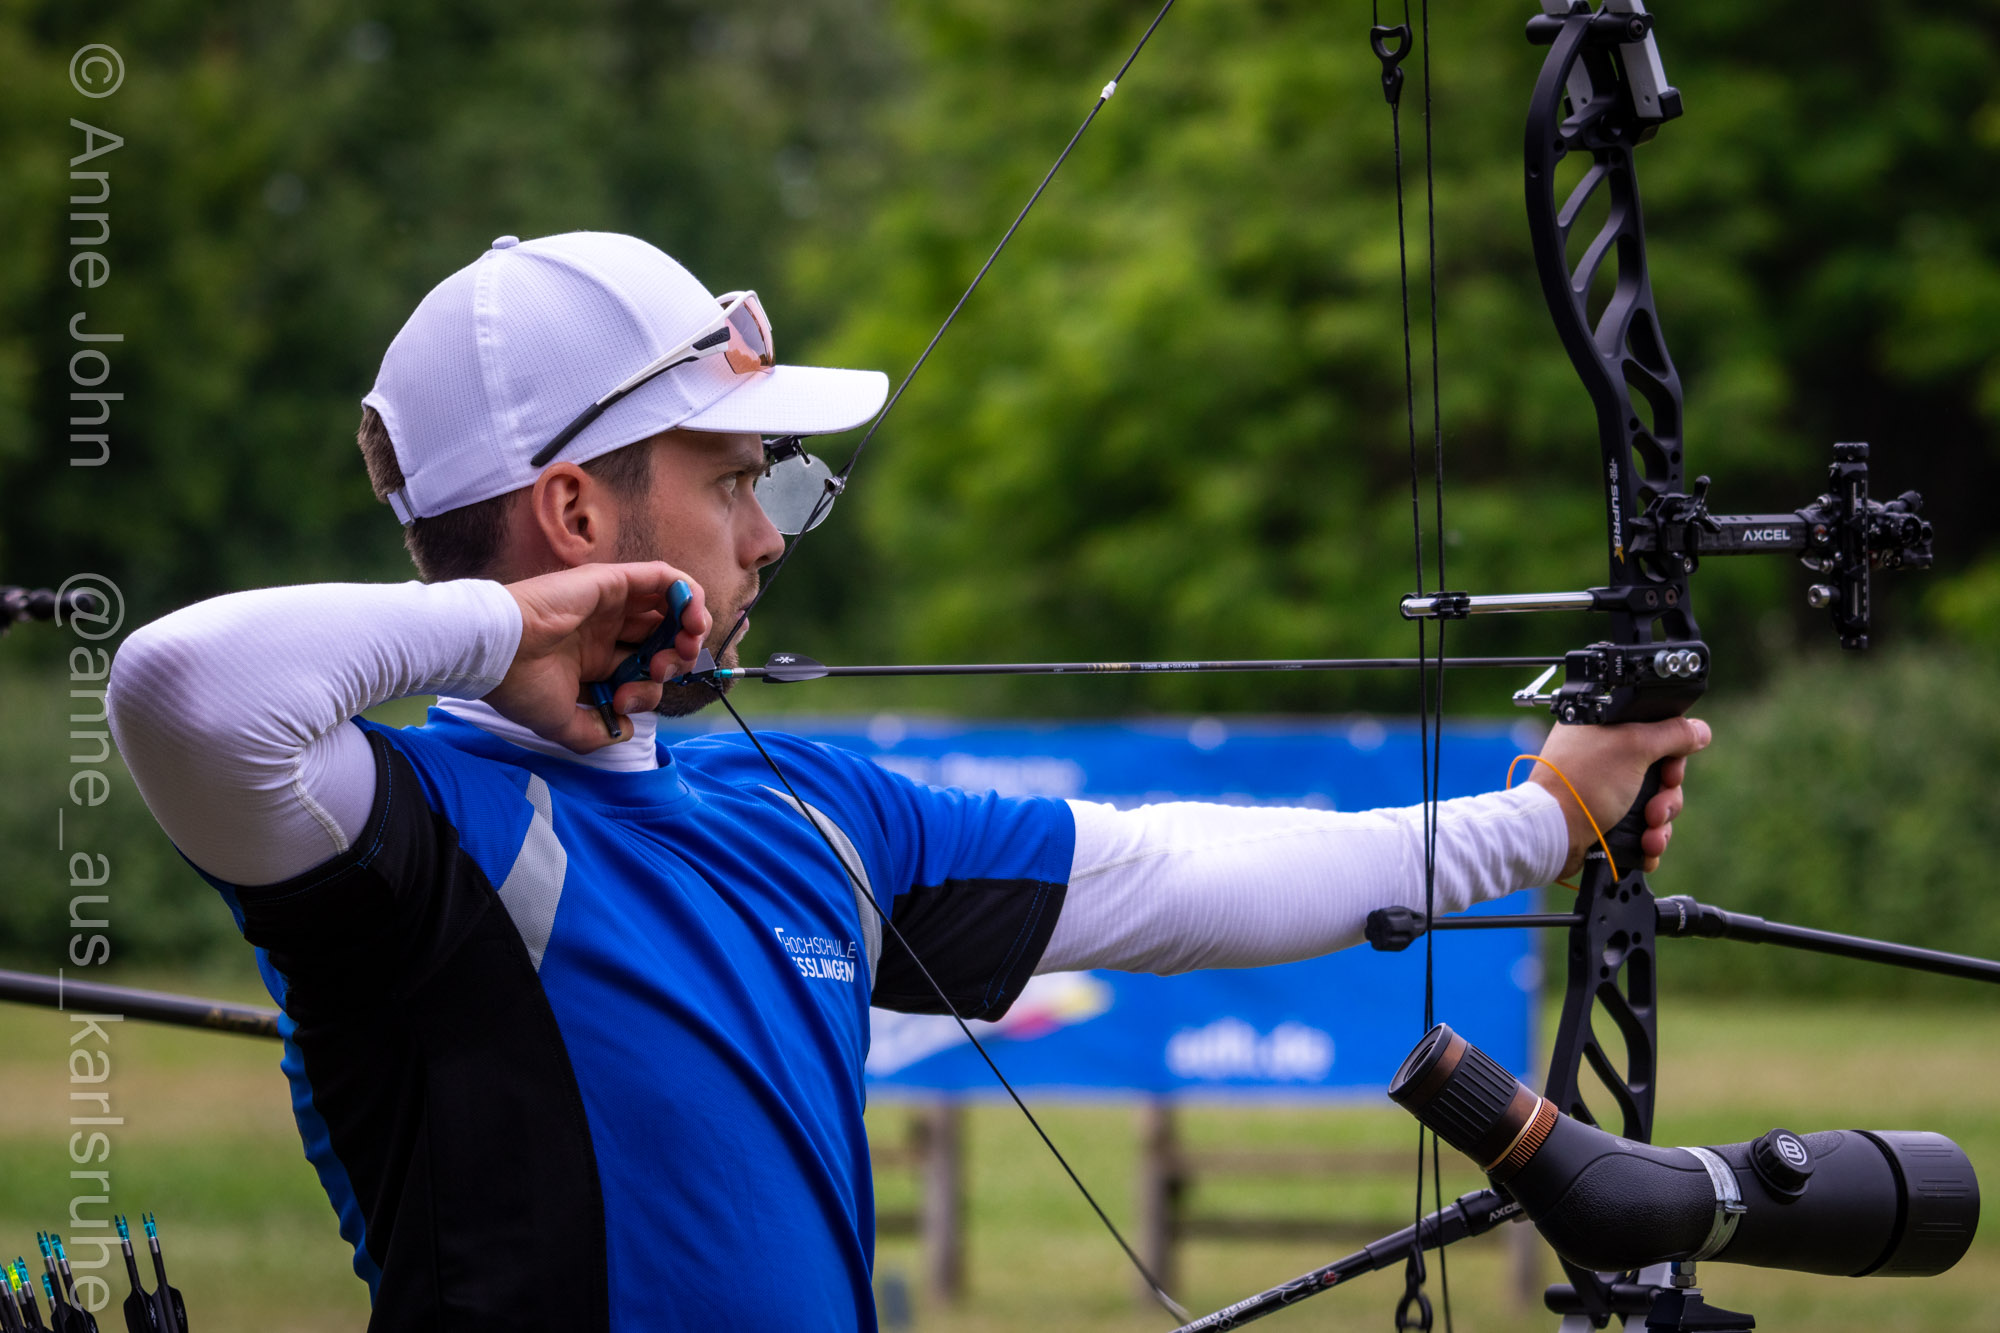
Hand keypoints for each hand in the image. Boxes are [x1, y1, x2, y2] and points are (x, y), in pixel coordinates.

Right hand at [485, 563, 711, 751]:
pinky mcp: (613, 581)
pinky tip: (690, 616)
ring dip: (690, 624)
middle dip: (676, 658)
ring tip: (688, 642)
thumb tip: (622, 731)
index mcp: (593, 657)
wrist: (496, 652)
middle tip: (663, 670)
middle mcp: (605, 628)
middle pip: (661, 639)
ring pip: (669, 606)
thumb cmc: (518, 683)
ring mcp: (610, 603)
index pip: (640, 668)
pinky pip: (663, 577)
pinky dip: (686, 592)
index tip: (625, 704)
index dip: (649, 689)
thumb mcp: (560, 722)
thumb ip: (594, 733)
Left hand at [1528, 716, 1712, 877]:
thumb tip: (1699, 730)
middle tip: (1656, 810)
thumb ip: (1672, 733)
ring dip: (1659, 824)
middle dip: (1666, 798)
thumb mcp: (1634, 746)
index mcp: (1604, 728)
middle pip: (1660, 773)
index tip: (1671, 773)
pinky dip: (1646, 839)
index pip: (1657, 734)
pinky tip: (1646, 848)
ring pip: (1653, 804)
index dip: (1672, 756)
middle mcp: (1602, 755)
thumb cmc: (1584, 784)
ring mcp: (1602, 789)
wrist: (1552, 834)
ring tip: (1650, 837)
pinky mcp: (1603, 818)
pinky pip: (1638, 827)